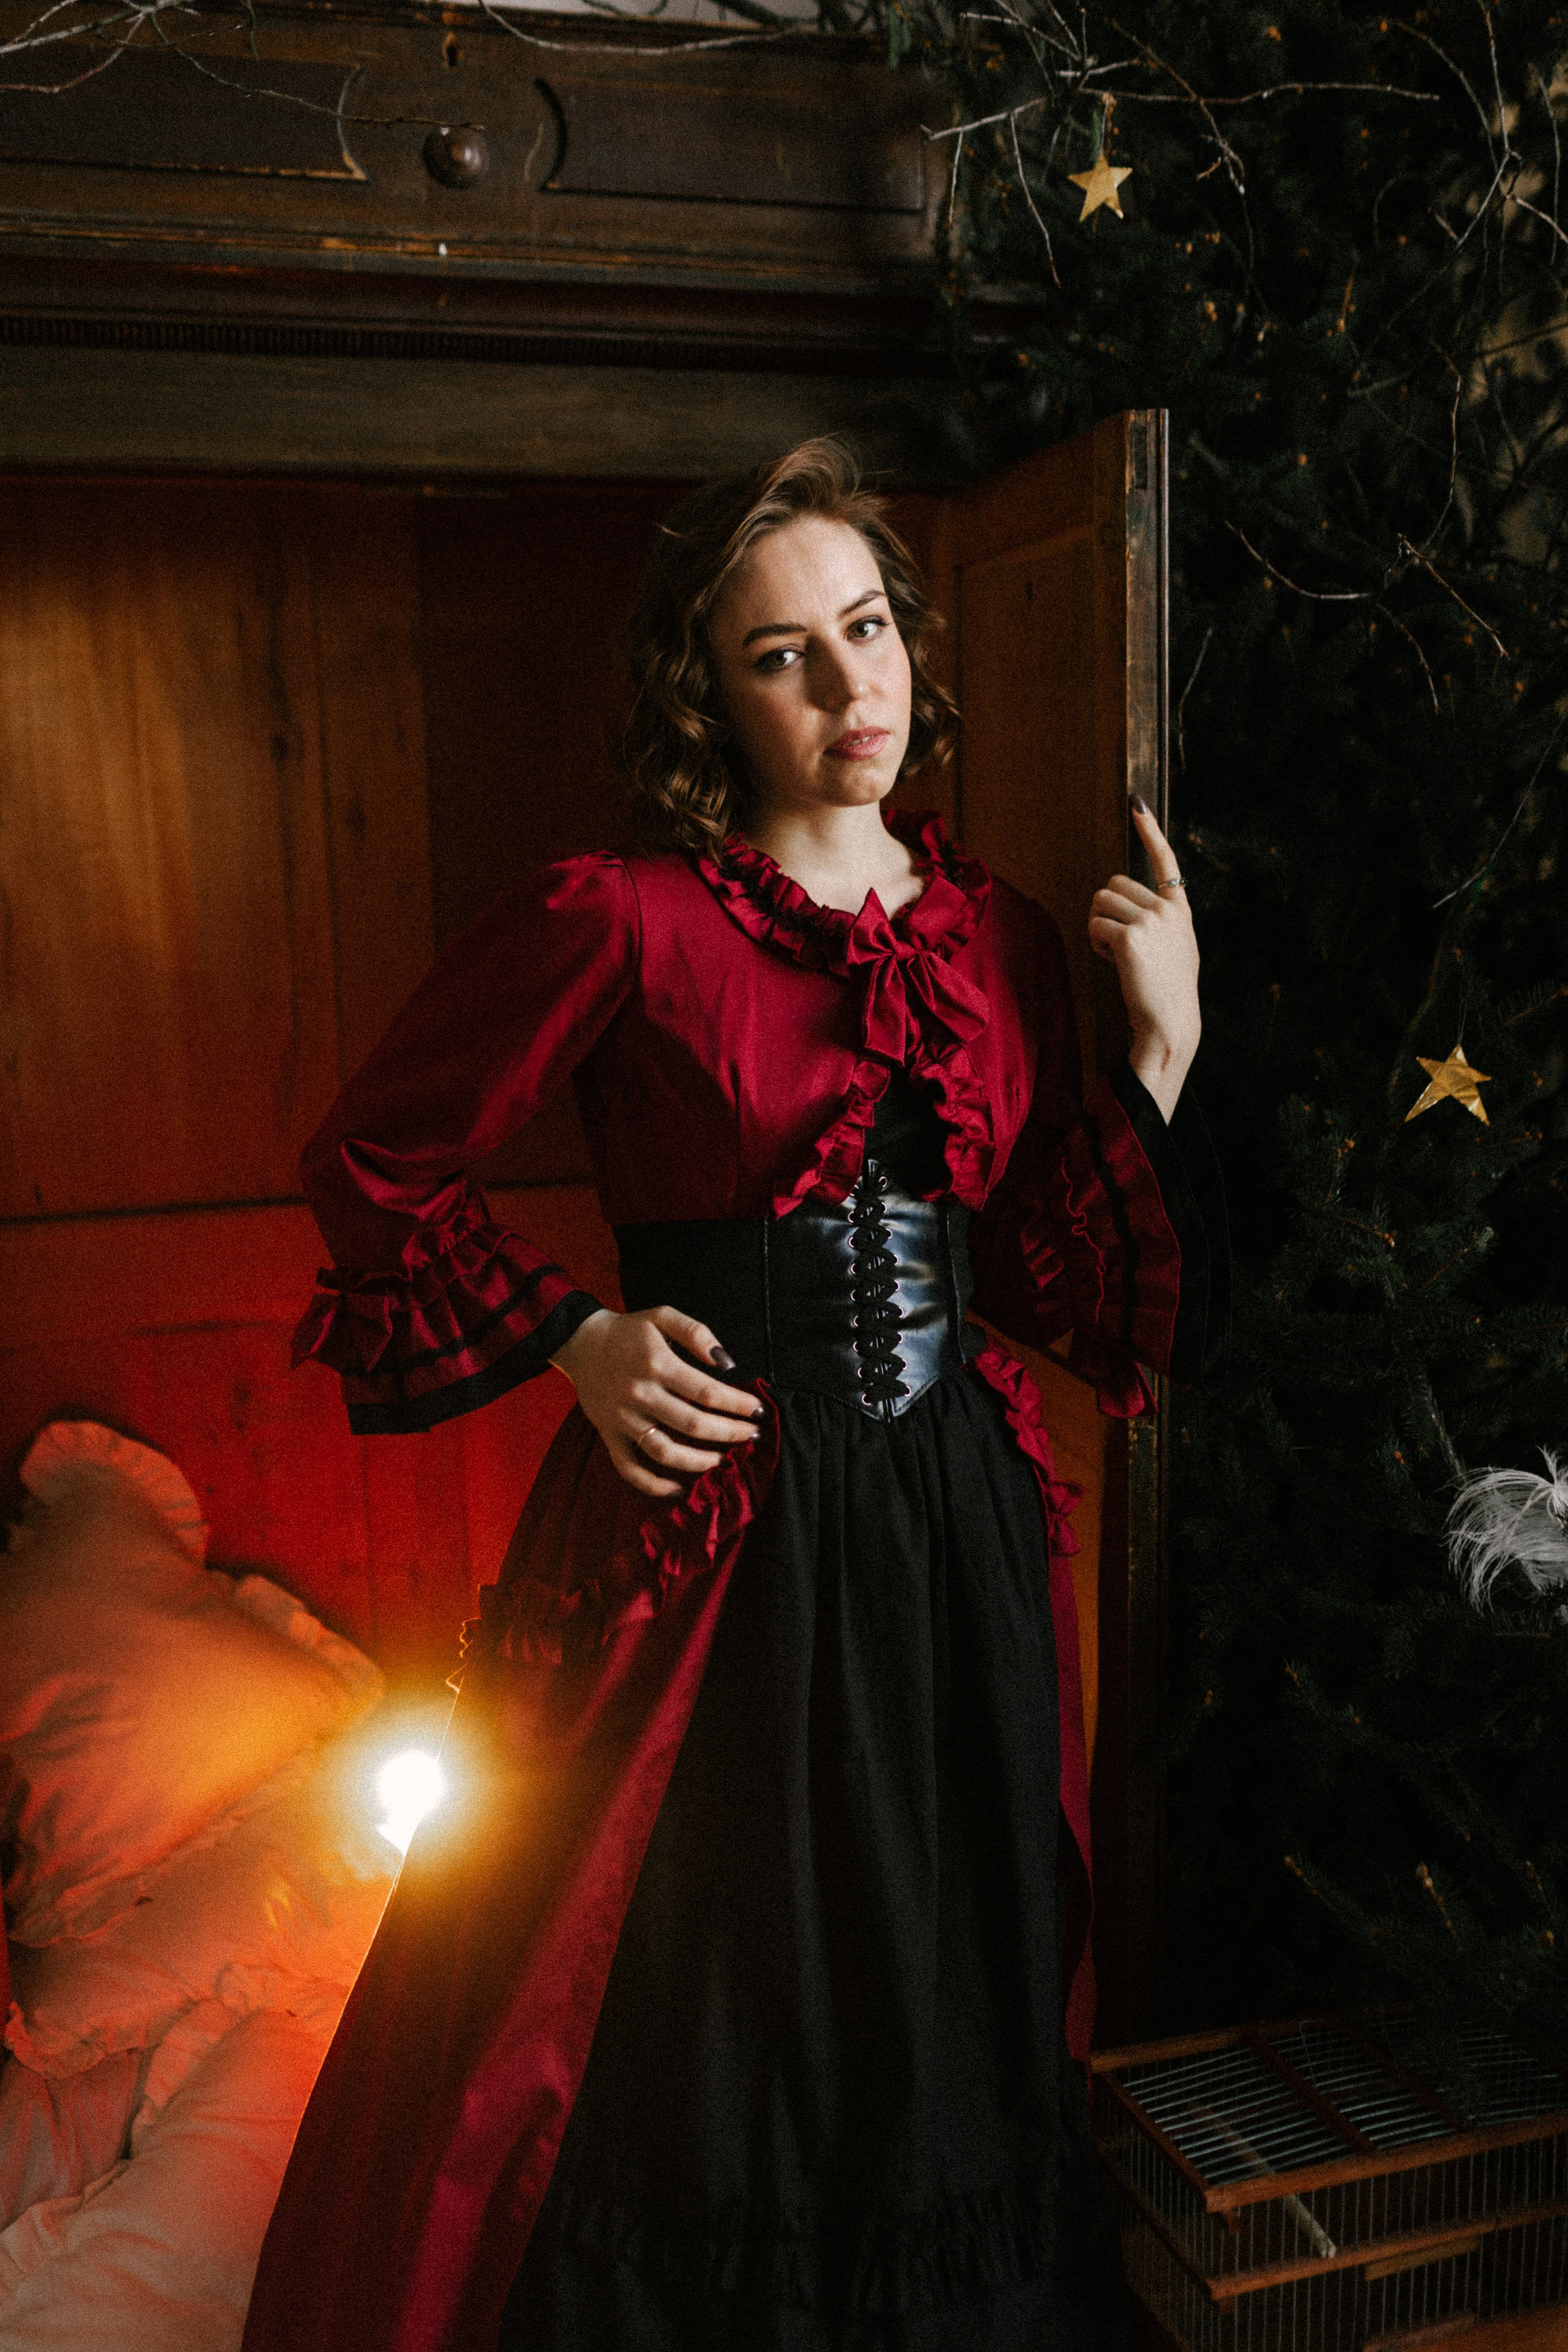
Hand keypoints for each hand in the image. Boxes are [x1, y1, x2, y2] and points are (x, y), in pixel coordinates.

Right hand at [550, 1307, 765, 1497]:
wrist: (581, 1342)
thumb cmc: (629, 1330)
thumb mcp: (662, 1316)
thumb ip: (696, 1333)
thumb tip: (727, 1363)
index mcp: (657, 1364)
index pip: (708, 1392)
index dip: (738, 1405)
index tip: (759, 1410)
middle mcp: (641, 1395)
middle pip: (694, 1425)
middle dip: (730, 1434)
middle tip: (753, 1435)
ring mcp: (623, 1419)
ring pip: (666, 1452)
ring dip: (700, 1461)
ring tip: (724, 1459)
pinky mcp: (609, 1435)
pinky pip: (630, 1469)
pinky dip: (654, 1485)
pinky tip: (679, 1488)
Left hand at [1088, 799, 1200, 1122]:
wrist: (1170, 1024)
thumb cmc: (1167, 992)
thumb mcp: (1175, 947)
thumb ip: (1160, 921)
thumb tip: (1126, 902)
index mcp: (1180, 909)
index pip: (1165, 860)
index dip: (1150, 830)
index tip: (1137, 803)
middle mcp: (1168, 909)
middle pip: (1114, 884)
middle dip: (1106, 911)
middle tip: (1119, 944)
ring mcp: (1150, 921)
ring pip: (1100, 902)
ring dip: (1098, 927)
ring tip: (1119, 955)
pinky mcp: (1130, 937)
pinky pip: (1095, 926)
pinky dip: (1096, 945)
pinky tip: (1115, 965)